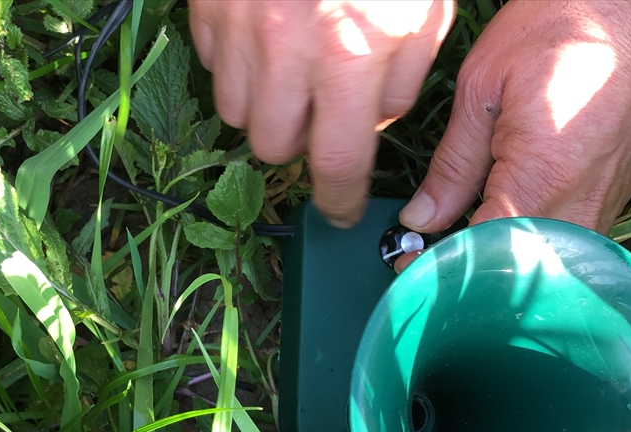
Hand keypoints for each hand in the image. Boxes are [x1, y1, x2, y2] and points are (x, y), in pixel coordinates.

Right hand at [188, 0, 454, 227]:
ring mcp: (235, 27)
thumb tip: (373, 125)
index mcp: (348, 56)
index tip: (340, 211)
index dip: (337, 199)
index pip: (334, 162)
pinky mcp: (207, 6)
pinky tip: (263, 33)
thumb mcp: (424, 11)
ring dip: (262, 104)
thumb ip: (401, 80)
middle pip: (270, 146)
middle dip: (295, 143)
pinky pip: (210, 63)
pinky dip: (235, 64)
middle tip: (318, 114)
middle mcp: (284, 51)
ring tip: (290, 68)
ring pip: (233, 111)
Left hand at [394, 0, 630, 271]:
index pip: (483, 253)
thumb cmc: (556, 31)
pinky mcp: (616, 195)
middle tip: (431, 255)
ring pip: (548, 264)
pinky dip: (535, 244)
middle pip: (518, 270)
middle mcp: (581, 201)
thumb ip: (452, 165)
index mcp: (541, 177)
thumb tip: (421, 219)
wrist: (630, 8)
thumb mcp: (482, 90)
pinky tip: (505, 225)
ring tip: (464, 240)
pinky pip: (570, 241)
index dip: (441, 265)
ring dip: (504, 260)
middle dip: (470, 269)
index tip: (409, 264)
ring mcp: (606, 202)